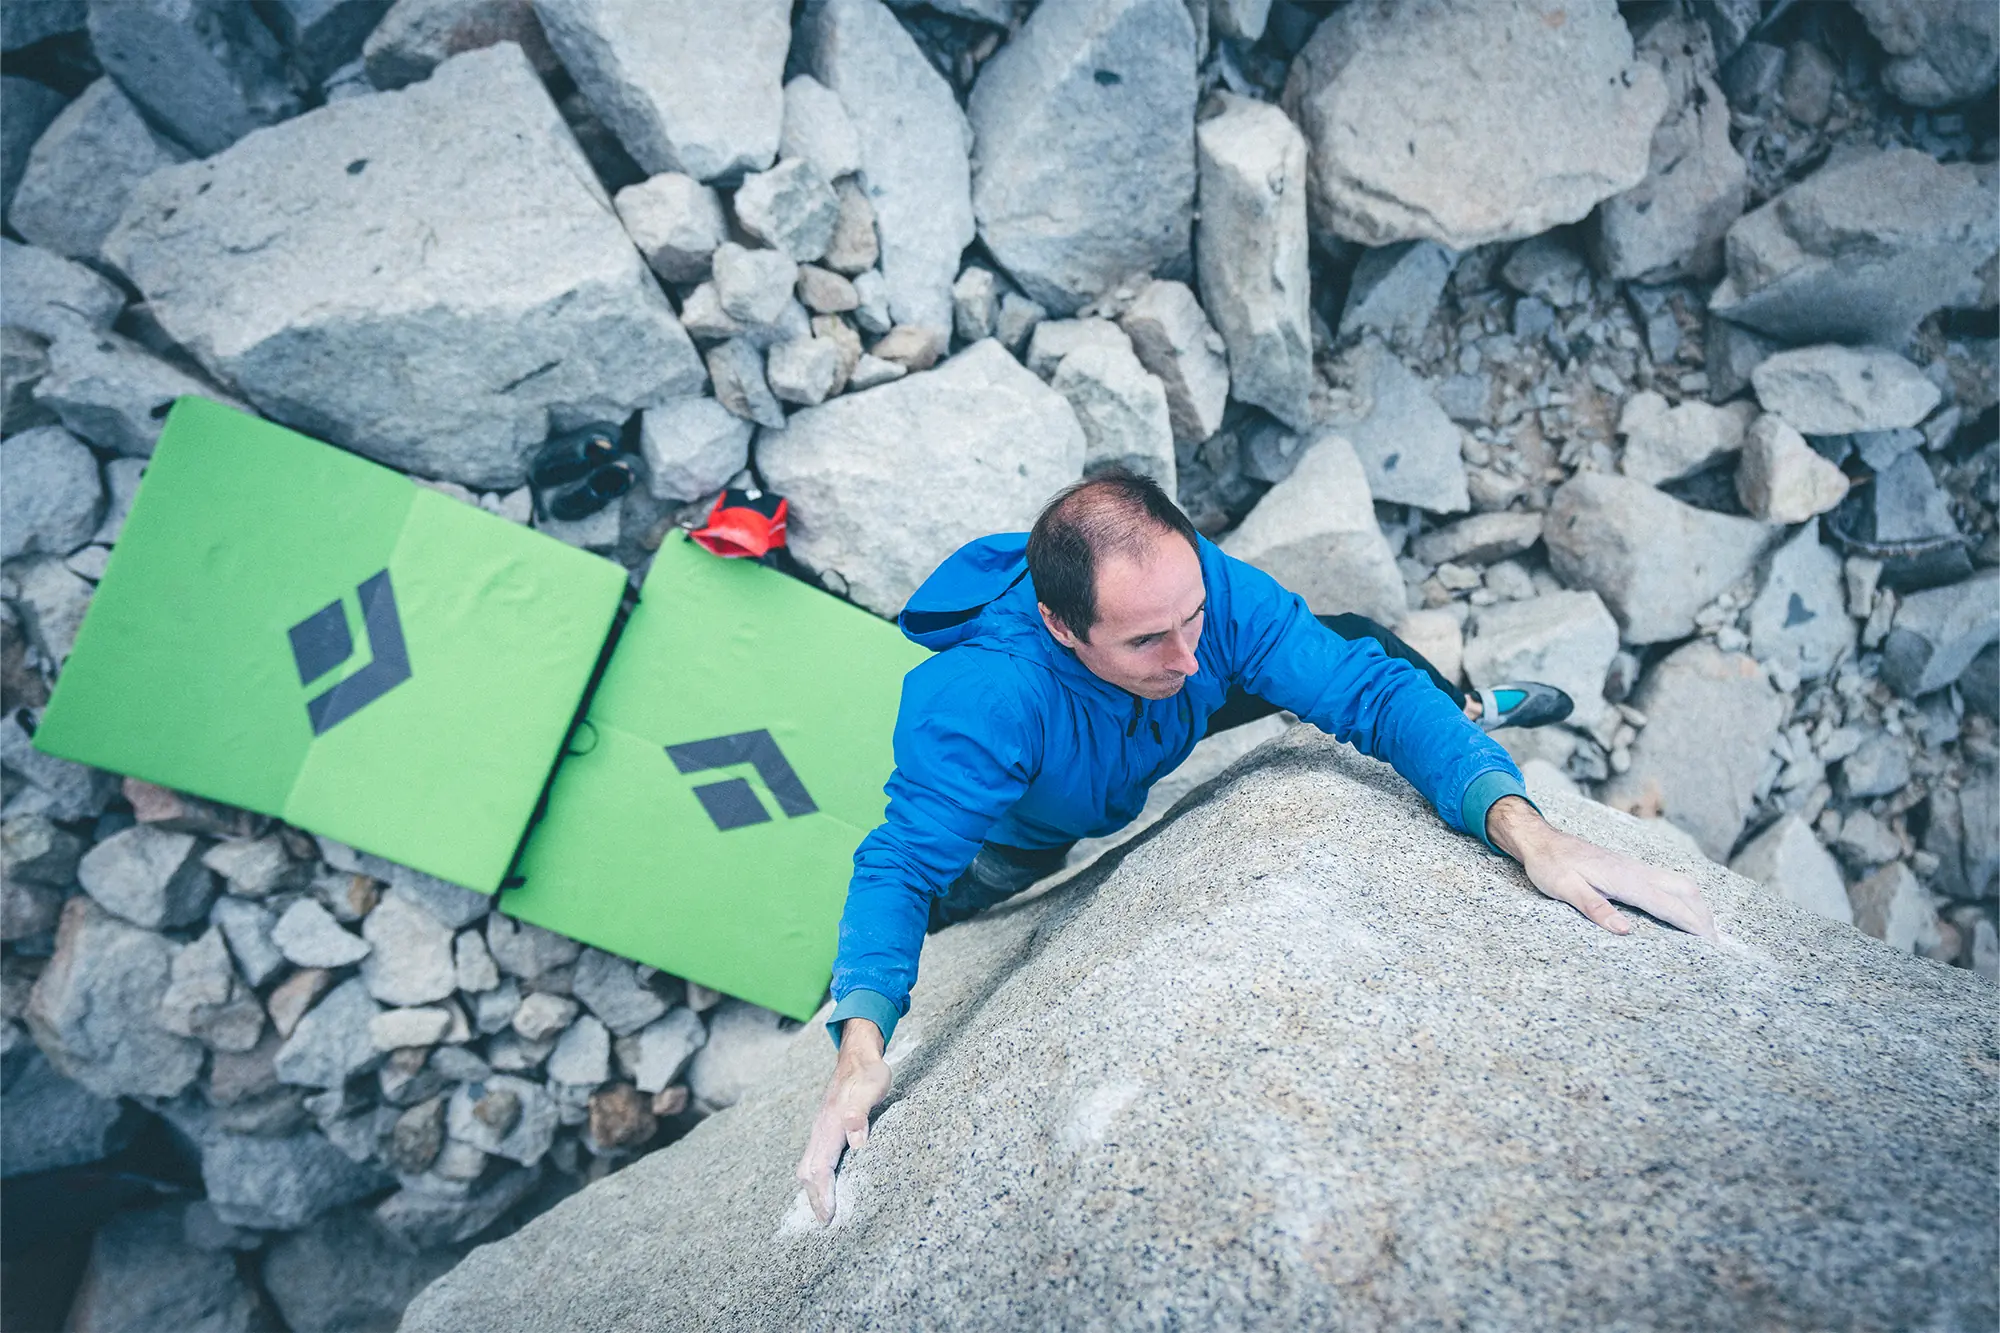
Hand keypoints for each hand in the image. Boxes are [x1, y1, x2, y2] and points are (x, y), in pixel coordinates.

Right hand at [795, 1018, 891, 1223]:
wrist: (857, 1054)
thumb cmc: (867, 1072)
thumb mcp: (872, 1086)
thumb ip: (860, 1112)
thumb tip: (856, 1139)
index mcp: (830, 1125)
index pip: (819, 1168)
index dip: (822, 1194)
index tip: (827, 1217)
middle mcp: (820, 1130)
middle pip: (808, 1172)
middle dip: (814, 1199)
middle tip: (826, 1224)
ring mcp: (820, 1130)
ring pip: (809, 1165)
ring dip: (814, 1190)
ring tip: (825, 1213)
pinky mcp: (826, 1129)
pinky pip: (816, 1158)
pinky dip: (817, 1178)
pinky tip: (827, 1186)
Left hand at [1486, 795, 1717, 939]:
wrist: (1541, 840)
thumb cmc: (1550, 866)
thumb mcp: (1565, 889)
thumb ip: (1595, 908)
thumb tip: (1625, 931)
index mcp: (1624, 879)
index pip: (1669, 904)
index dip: (1692, 924)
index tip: (1712, 944)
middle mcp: (1636, 871)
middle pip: (1685, 890)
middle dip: (1704, 916)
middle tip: (1716, 945)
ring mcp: (1636, 868)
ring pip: (1680, 883)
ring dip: (1697, 905)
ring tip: (1707, 931)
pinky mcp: (1631, 869)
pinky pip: (1668, 881)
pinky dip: (1684, 897)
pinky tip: (1682, 911)